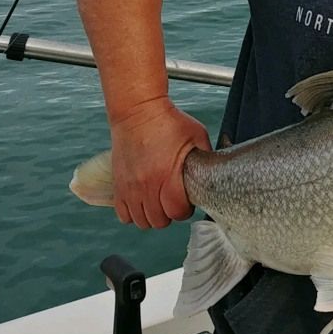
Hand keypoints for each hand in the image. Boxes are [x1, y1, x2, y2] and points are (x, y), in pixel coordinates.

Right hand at [109, 96, 211, 228]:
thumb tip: (214, 170)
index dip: (185, 209)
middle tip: (173, 200)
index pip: (177, 212)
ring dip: (152, 215)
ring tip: (159, 201)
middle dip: (170, 214)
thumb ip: (205, 156)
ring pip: (141, 221)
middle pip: (159, 221)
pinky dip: (133, 213)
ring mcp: (130, 188)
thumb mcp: (197, 135)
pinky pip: (123, 215)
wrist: (138, 111)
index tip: (187, 200)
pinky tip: (143, 201)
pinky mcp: (118, 185)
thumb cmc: (169, 121)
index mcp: (167, 176)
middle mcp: (146, 186)